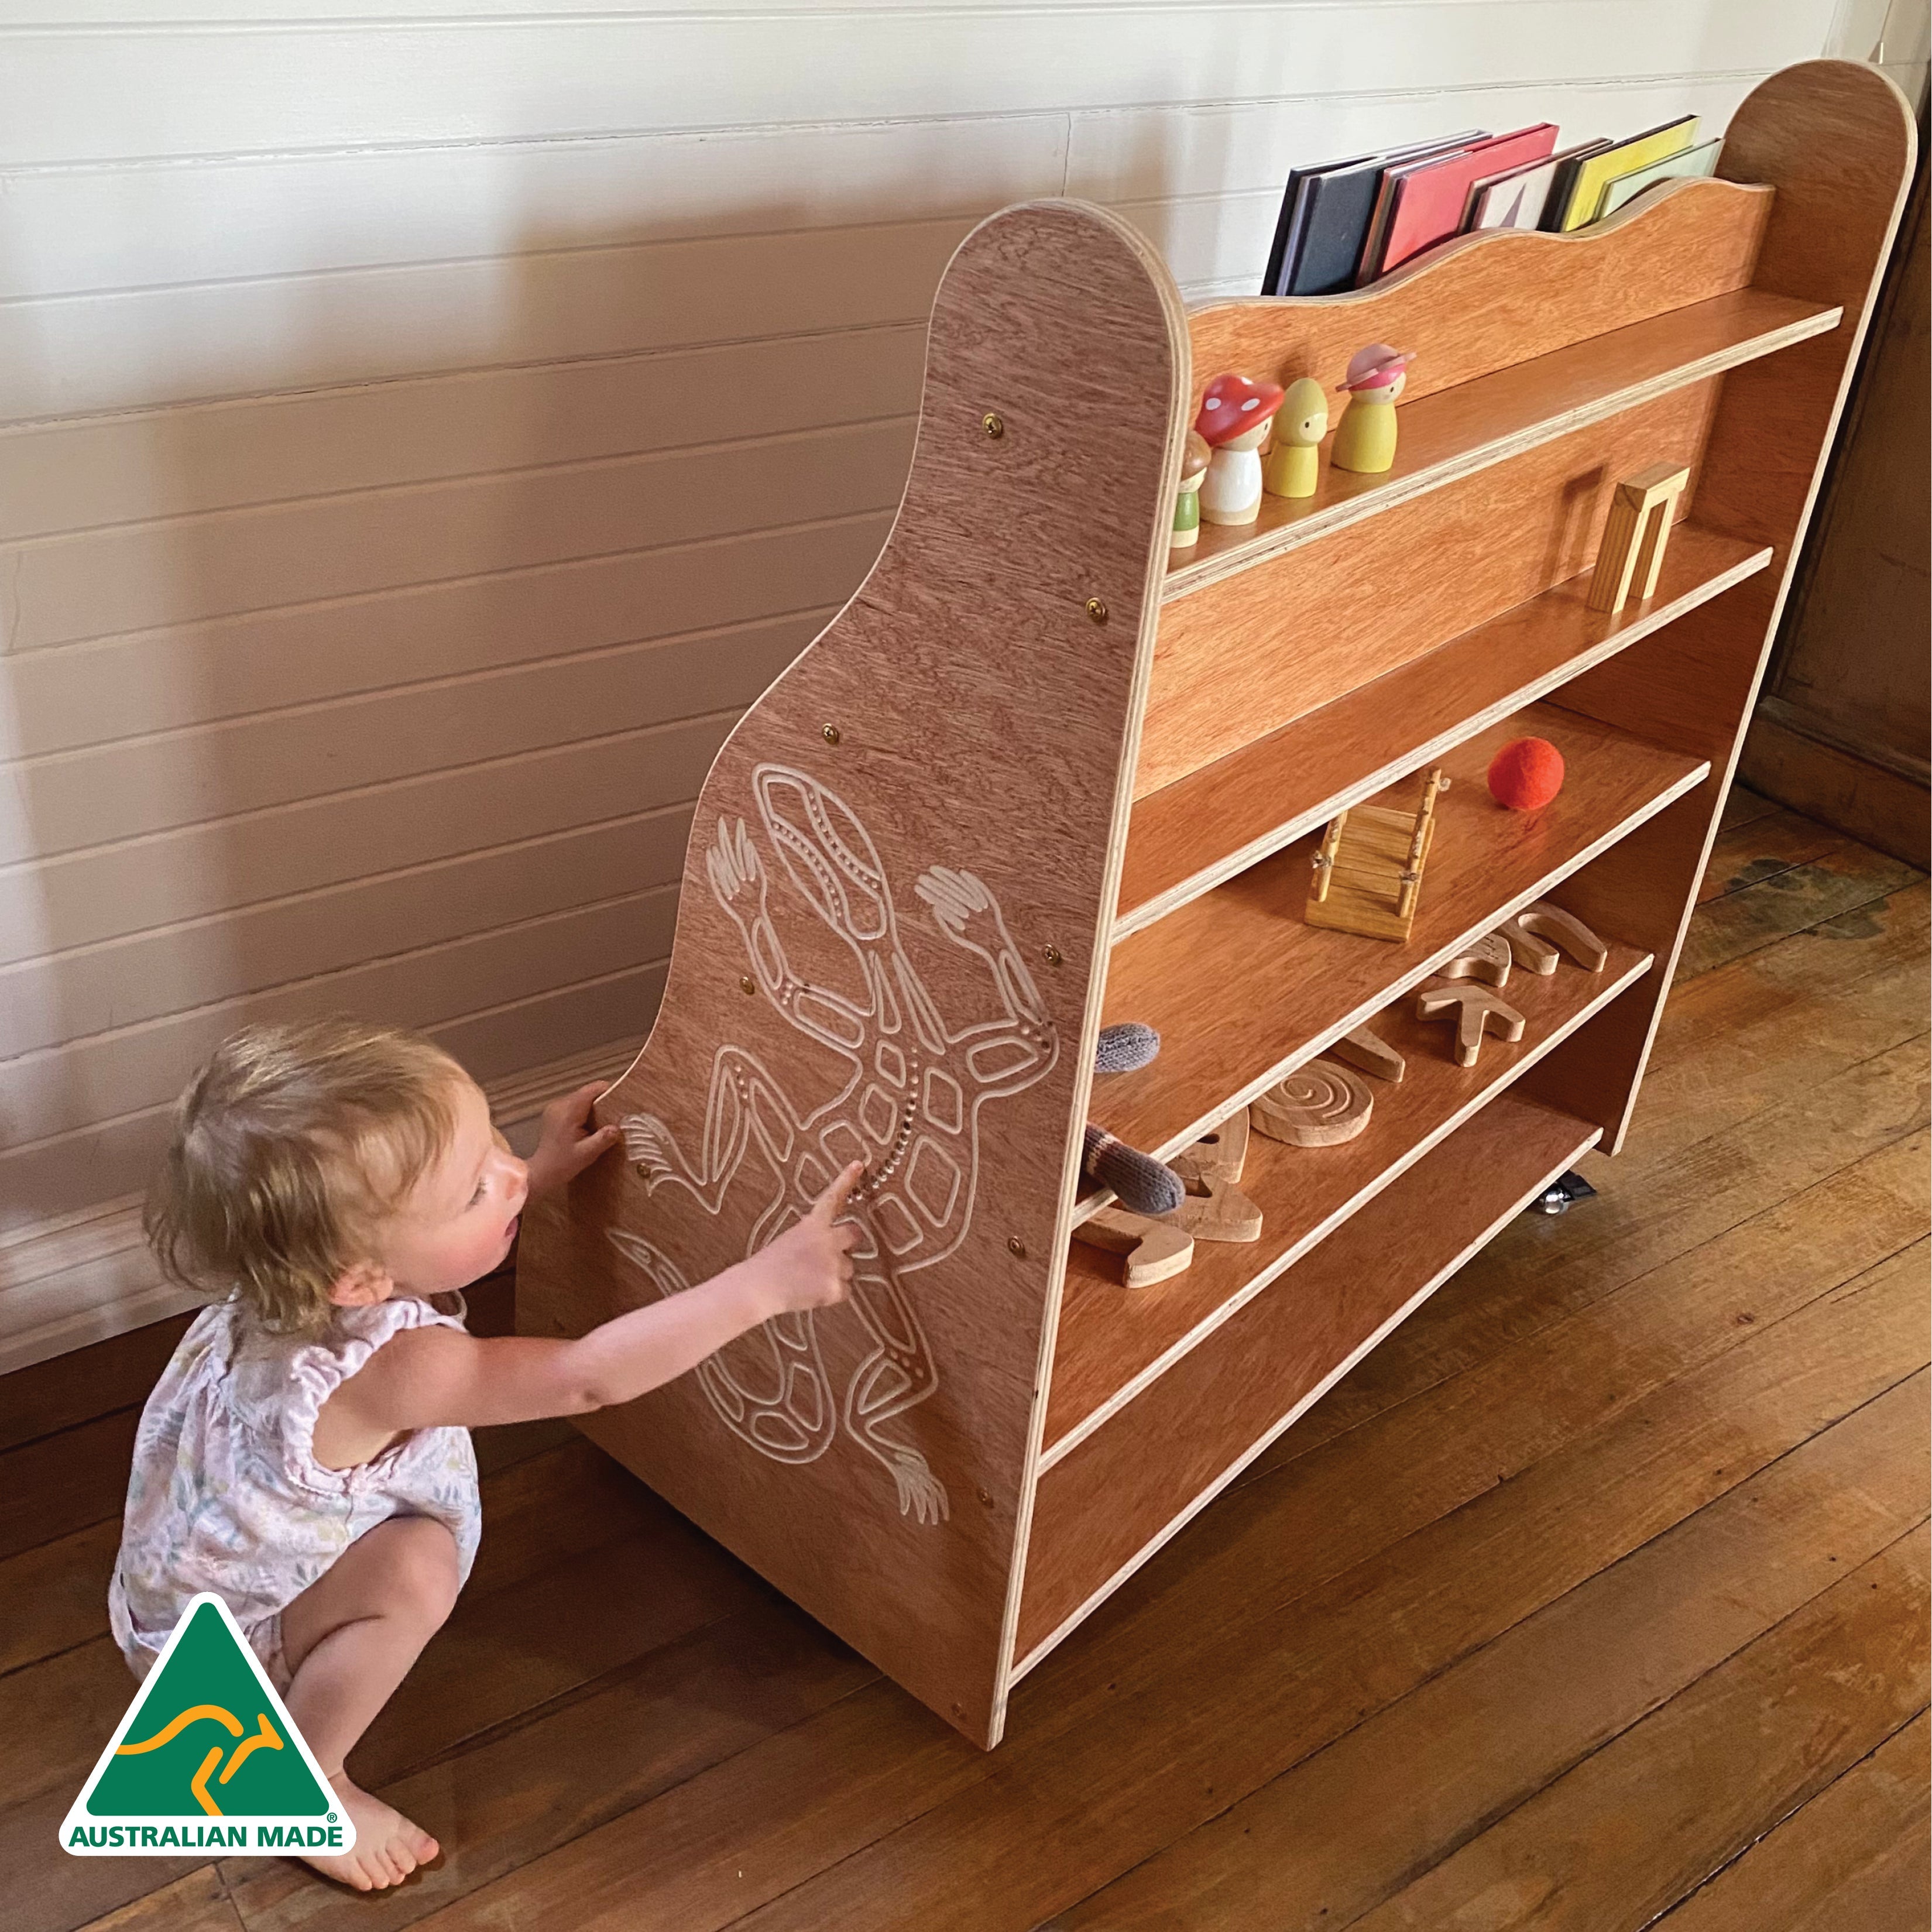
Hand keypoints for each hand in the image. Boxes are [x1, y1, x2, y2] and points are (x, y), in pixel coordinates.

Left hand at [525, 1082, 622, 1198]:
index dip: (607, 1090)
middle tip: (615, 1113)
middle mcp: (559, 1105)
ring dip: (592, 1106)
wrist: (542, 1172)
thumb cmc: (563, 1164)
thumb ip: (603, 1139)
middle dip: (601, 1100)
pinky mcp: (553, 1113)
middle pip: (585, 1092)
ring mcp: (554, 1108)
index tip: (621, 1098)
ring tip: (603, 1120)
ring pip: (580, 1098)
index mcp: (568, 1112)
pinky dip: (583, 1110)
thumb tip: (617, 1127)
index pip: (590, 1090)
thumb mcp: (587, 1153)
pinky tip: (588, 1125)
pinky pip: (573, 1104)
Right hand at [748, 1162, 863, 1316]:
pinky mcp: (836, 1286)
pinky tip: (812, 1293)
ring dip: (834, 1274)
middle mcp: (828, 1240)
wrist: (758, 1288)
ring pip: (848, 1267)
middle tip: (831, 1254)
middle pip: (854, 1233)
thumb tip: (828, 1245)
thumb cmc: (769, 1266)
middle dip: (848, 1242)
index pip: (833, 1198)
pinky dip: (832, 1294)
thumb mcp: (791, 1239)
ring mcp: (835, 1263)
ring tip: (808, 1280)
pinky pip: (846, 1290)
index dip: (847, 1180)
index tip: (859, 1164)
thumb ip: (813, 1237)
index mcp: (812, 1225)